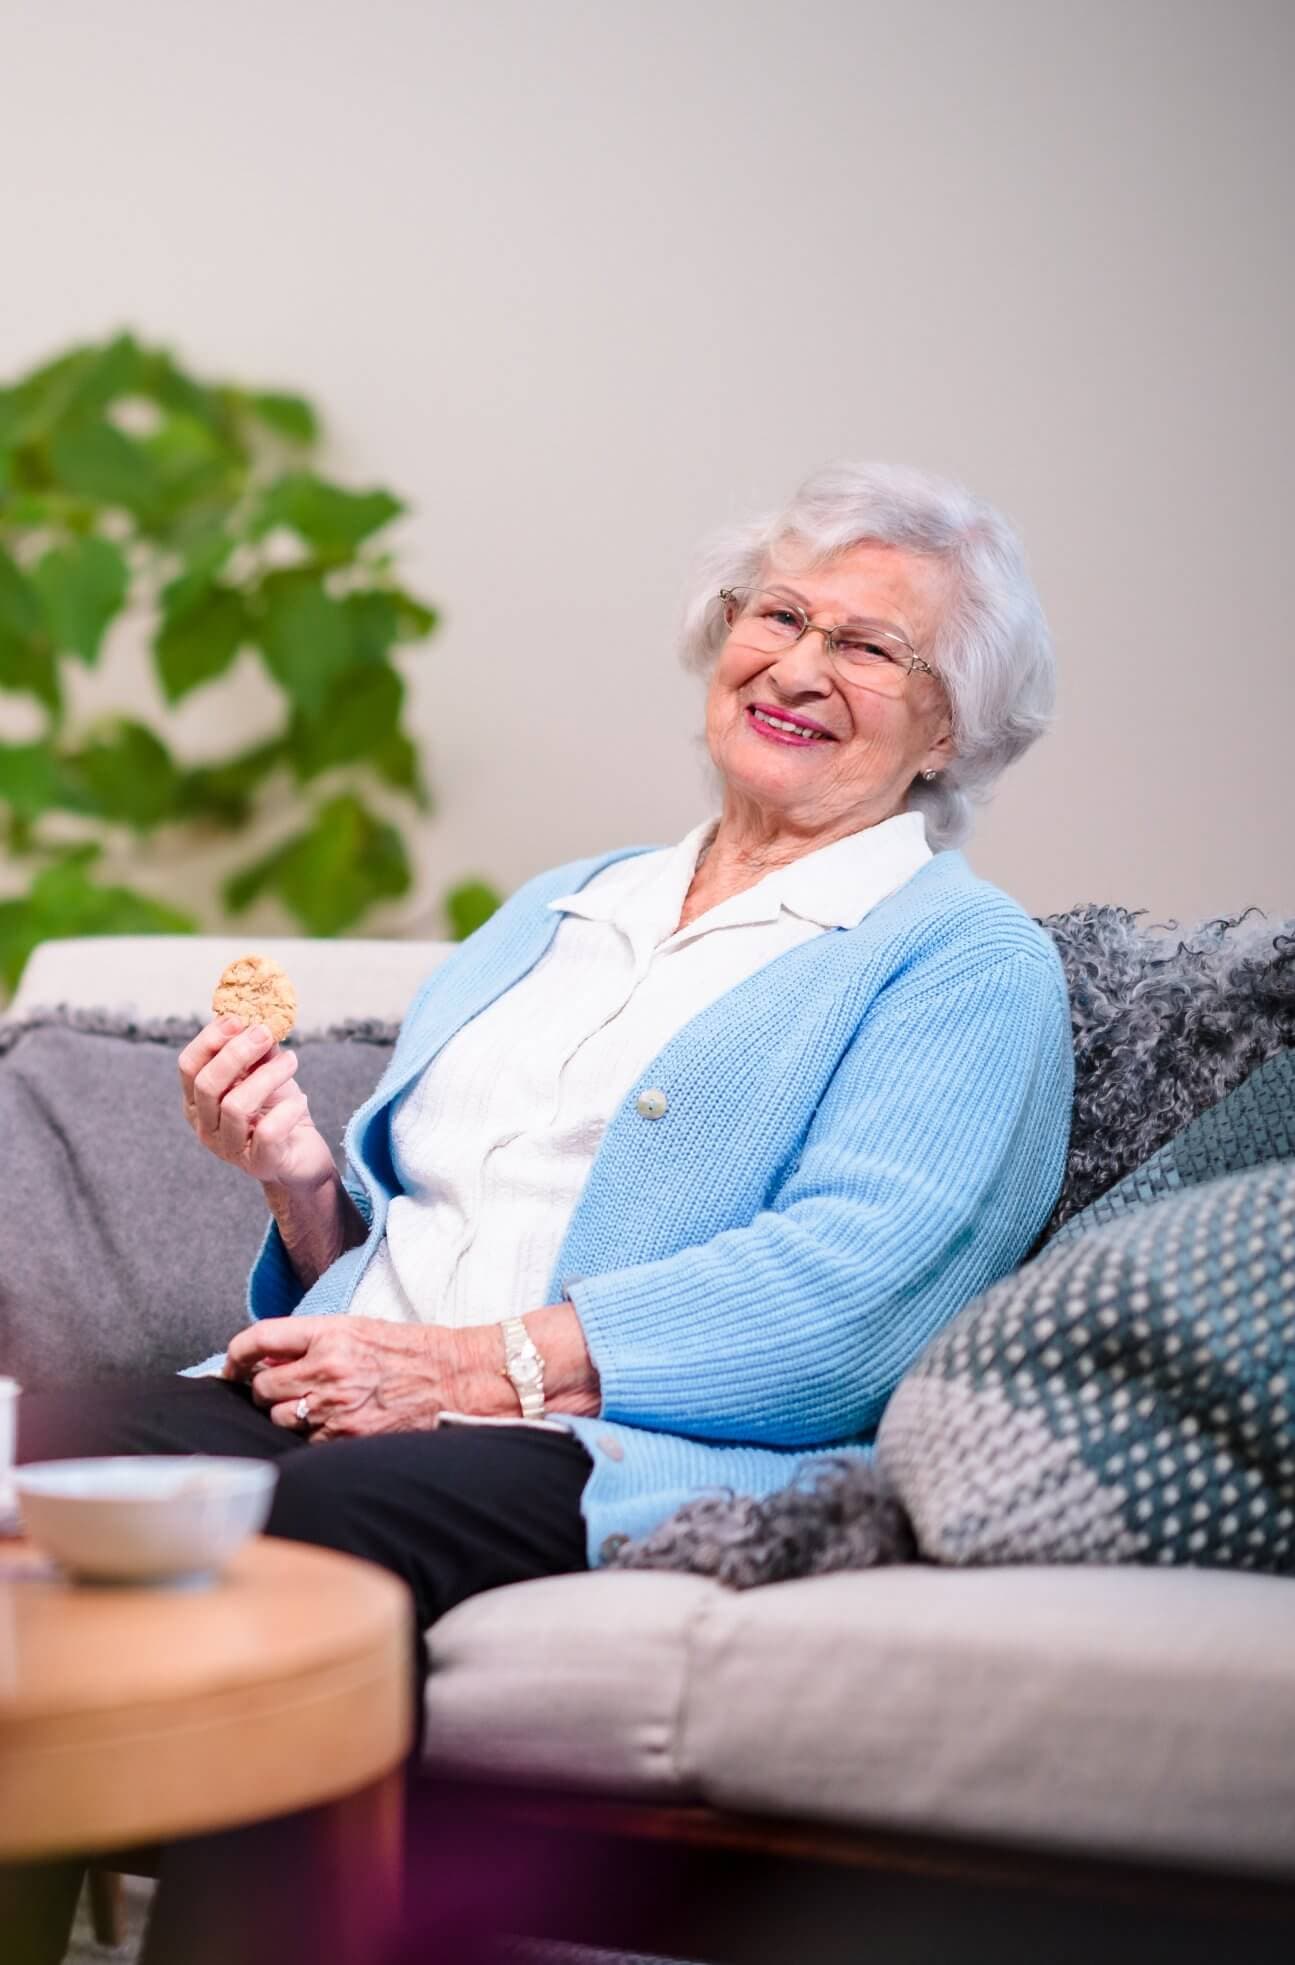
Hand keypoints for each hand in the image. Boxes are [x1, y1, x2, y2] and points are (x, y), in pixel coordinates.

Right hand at [179, 1017, 336, 1190]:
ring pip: (235, 1106)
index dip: (209, 1039)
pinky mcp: (258, 1163)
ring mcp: (228, 1148)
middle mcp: (205, 1126)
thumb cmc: (277, 1110)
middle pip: (206, 1084)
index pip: (188, 1066)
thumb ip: (256, 1049)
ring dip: (268, 1076)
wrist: (303, 1153)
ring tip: (291, 1061)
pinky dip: (287, 1110)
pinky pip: (268, 1132)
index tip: (237, 1018)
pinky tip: (301, 1100)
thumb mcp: (264, 1073)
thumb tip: (256, 1018)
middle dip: (237, 1052)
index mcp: (198, 1101)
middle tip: (266, 1033)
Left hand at [223, 1316, 481, 1439]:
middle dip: (266, 1390)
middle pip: (262, 1387)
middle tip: (282, 1389)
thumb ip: (312, 1340)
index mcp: (329, 1333)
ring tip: (316, 1406)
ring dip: (288, 1414)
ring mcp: (336, 1406)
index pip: (259, 1338)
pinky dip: (313, 1435)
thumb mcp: (358, 1329)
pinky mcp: (347, 1437)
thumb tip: (267, 1358)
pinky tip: (336, 1423)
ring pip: (280, 1418)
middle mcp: (327, 1368)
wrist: (455, 1378)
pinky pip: (307, 1441)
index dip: (236, 1354)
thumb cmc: (410, 1351)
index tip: (232, 1366)